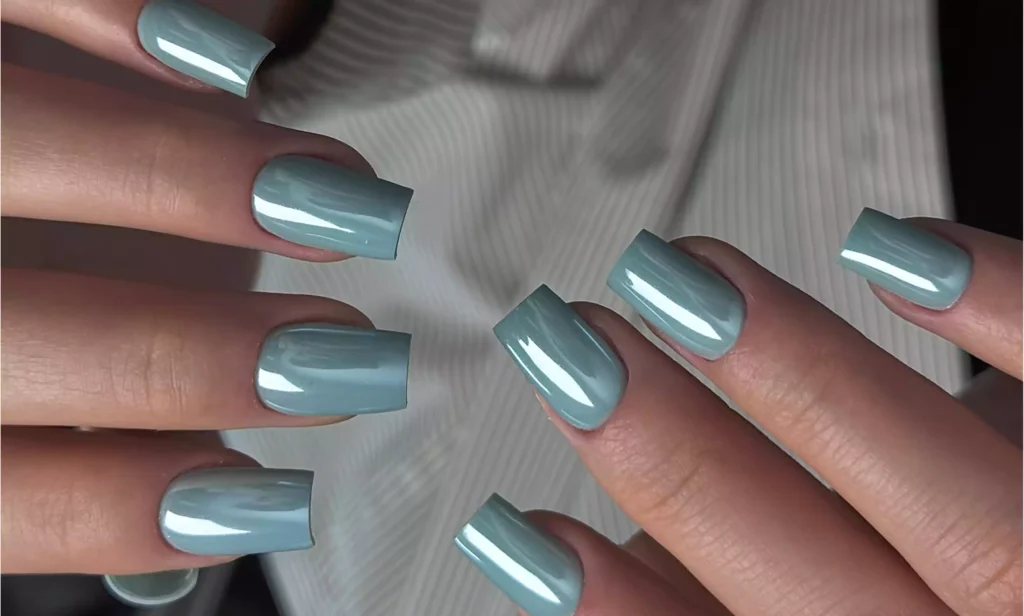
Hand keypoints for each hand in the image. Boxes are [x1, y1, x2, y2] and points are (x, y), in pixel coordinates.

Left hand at [1, 0, 412, 589]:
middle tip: (343, 361)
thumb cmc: (24, 273)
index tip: (273, 504)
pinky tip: (236, 68)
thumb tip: (189, 548)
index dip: (121, 506)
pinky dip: (116, 19)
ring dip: (186, 183)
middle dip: (181, 358)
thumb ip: (92, 459)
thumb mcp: (35, 389)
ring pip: (4, 143)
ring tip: (345, 206)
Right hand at [465, 212, 1020, 615]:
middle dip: (682, 463)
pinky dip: (1011, 313)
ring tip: (683, 277)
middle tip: (573, 351)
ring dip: (810, 383)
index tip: (520, 535)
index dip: (620, 609)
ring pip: (971, 513)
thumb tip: (605, 538)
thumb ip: (724, 596)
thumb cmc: (957, 595)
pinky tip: (898, 251)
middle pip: (829, 584)